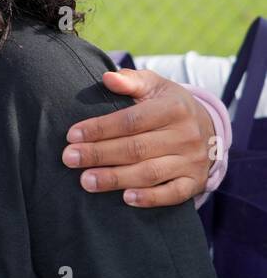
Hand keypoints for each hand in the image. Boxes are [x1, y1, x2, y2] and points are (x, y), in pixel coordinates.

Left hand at [61, 70, 215, 206]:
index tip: (72, 135)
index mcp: (174, 108)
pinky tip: (126, 198)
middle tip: (69, 159)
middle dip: (99, 154)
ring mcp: (192, 161)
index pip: (131, 121)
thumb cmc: (167, 104)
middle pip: (136, 148)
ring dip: (116, 178)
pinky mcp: (195, 181)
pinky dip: (150, 198)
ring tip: (86, 180)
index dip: (100, 129)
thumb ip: (130, 81)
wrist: (207, 127)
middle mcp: (186, 136)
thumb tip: (108, 78)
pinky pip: (174, 194)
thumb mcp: (153, 86)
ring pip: (150, 172)